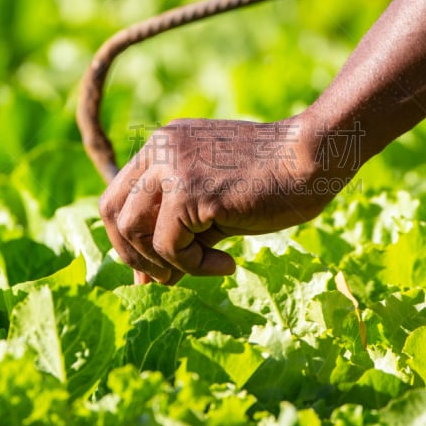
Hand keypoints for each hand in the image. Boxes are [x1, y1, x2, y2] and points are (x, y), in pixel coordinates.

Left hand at [99, 115, 352, 284]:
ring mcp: (173, 167)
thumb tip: (149, 280)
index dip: (128, 238)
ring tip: (204, 267)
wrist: (312, 158)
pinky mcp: (191, 191)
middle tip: (169, 276)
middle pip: (113, 212)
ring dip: (162, 263)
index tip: (158, 266)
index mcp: (164, 145)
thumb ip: (179, 231)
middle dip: (133, 254)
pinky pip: (170, 247)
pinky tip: (228, 264)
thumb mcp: (214, 205)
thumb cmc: (273, 181)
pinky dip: (195, 266)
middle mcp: (161, 150)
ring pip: (134, 231)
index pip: (118, 196)